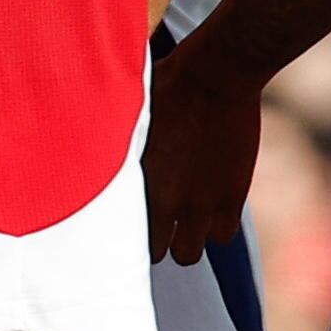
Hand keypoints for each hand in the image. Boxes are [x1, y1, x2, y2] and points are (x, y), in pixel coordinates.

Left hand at [140, 48, 261, 264]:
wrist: (215, 77)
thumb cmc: (165, 87)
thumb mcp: (130, 120)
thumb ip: (120, 150)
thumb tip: (98, 148)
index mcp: (136, 185)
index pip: (125, 236)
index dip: (128, 233)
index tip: (132, 221)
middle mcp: (168, 203)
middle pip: (157, 253)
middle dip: (157, 240)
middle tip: (160, 222)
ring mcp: (202, 204)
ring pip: (190, 252)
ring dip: (187, 238)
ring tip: (186, 217)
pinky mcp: (233, 197)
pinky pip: (223, 235)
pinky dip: (217, 227)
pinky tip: (211, 208)